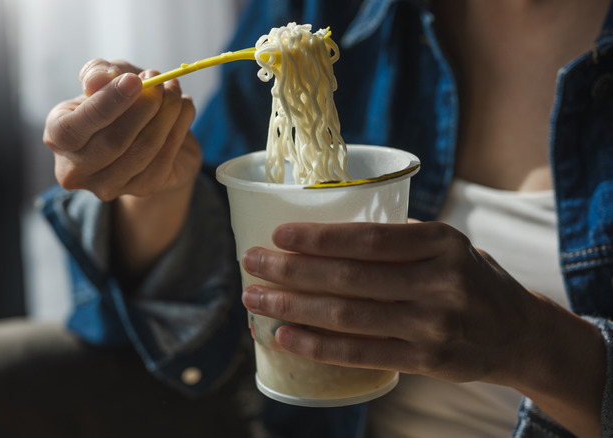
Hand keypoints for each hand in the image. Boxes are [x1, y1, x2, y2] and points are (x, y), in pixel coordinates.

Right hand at [43, 59, 200, 200]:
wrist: (148, 129)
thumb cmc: (119, 100)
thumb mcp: (106, 78)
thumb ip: (98, 73)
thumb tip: (96, 81)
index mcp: (57, 136)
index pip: (72, 129)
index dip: (105, 105)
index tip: (134, 81)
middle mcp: (76, 169)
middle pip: (112, 142)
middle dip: (143, 108)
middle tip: (161, 82)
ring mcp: (108, 186)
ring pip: (142, 150)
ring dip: (166, 114)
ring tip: (174, 90)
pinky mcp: (141, 189)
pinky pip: (164, 158)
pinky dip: (179, 127)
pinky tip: (183, 107)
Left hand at [240, 220, 549, 384]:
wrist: (517, 332)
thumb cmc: (466, 278)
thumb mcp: (446, 244)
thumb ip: (396, 239)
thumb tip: (323, 231)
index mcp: (440, 242)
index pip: (367, 238)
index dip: (318, 236)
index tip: (277, 234)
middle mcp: (439, 282)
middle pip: (349, 277)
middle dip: (290, 270)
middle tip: (250, 262)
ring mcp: (433, 326)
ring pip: (347, 316)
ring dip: (292, 306)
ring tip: (254, 298)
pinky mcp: (427, 362)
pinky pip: (361, 354)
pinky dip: (317, 346)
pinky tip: (283, 335)